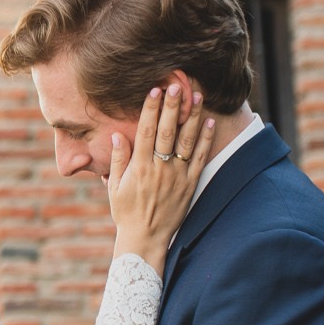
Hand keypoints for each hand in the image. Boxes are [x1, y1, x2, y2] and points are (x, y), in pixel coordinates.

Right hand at [107, 84, 214, 269]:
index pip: (145, 132)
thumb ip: (118, 160)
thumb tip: (117, 135)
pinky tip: (209, 122)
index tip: (154, 91)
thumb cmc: (126, 212)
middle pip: (167, 132)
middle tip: (177, 86)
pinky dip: (205, 140)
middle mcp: (159, 169)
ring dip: (192, 117)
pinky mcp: (190, 184)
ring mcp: (177, 176)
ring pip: (186, 141)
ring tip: (196, 97)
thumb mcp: (114, 187)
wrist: (146, 238)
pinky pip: (200, 158)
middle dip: (172, 107)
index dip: (150, 110)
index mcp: (139, 167)